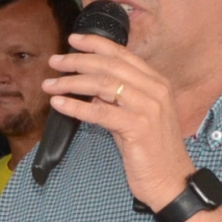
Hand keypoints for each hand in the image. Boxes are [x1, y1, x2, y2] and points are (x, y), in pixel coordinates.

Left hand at [43, 33, 194, 210]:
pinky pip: (100, 112)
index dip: (95, 44)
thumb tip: (92, 88)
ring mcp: (148, 107)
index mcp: (157, 82)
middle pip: (110, 65)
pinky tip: (59, 104)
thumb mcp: (137, 117)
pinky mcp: (138, 127)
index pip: (122, 54)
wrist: (171, 181)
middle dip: (78, 61)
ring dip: (72, 82)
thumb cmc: (152, 151)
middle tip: (55, 62)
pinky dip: (76, 106)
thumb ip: (119, 99)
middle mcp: (155, 90)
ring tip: (50, 84)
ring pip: (103, 84)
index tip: (72, 40)